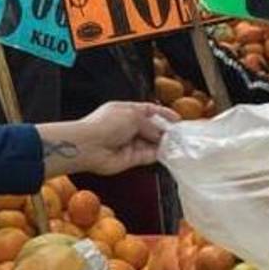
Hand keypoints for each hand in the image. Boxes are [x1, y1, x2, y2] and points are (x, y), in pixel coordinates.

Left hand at [38, 102, 178, 176]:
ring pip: (151, 142)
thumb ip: (151, 124)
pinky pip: (148, 156)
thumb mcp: (133, 116)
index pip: (148, 110)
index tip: (176, 118)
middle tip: (179, 133)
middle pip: (152, 128)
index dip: (163, 114)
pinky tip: (168, 152)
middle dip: (165, 130)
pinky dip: (158, 154)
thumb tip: (161, 133)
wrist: (89, 146)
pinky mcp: (130, 158)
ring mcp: (129, 143)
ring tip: (177, 143)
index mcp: (125, 110)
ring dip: (163, 143)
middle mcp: (127, 126)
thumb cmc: (105, 125)